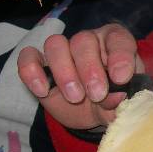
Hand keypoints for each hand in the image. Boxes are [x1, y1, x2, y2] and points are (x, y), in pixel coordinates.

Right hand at [17, 23, 143, 128]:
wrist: (93, 113)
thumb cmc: (114, 99)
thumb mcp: (123, 102)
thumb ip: (124, 97)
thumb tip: (115, 96)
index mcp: (115, 43)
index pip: (117, 38)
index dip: (119, 56)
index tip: (121, 78)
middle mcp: (89, 40)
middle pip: (83, 41)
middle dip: (89, 69)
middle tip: (97, 94)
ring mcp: (62, 50)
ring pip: (56, 44)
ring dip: (64, 71)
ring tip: (75, 97)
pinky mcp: (40, 64)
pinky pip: (28, 56)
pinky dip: (32, 71)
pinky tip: (43, 91)